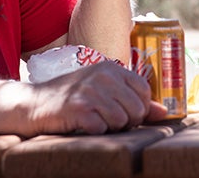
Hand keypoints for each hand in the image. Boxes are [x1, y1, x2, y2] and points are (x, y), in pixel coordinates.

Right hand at [26, 62, 167, 134]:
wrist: (34, 103)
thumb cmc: (73, 97)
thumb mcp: (104, 91)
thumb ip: (134, 99)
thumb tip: (164, 112)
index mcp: (111, 68)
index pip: (144, 91)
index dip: (138, 107)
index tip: (121, 109)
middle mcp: (102, 76)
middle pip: (136, 110)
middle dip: (125, 121)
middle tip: (105, 118)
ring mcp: (90, 91)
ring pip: (121, 121)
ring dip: (109, 127)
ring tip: (93, 119)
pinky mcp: (79, 108)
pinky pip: (102, 129)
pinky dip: (94, 131)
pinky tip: (83, 124)